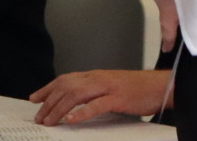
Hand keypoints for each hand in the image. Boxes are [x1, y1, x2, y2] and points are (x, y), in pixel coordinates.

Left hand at [31, 69, 171, 125]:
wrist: (161, 86)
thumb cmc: (138, 89)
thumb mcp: (111, 88)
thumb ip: (94, 93)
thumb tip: (76, 104)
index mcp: (96, 76)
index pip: (65, 79)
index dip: (48, 88)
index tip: (34, 98)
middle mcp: (98, 78)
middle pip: (66, 86)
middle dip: (49, 102)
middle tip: (38, 116)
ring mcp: (108, 87)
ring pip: (76, 94)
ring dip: (59, 108)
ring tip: (49, 120)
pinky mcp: (118, 98)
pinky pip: (96, 105)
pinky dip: (81, 112)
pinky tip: (71, 120)